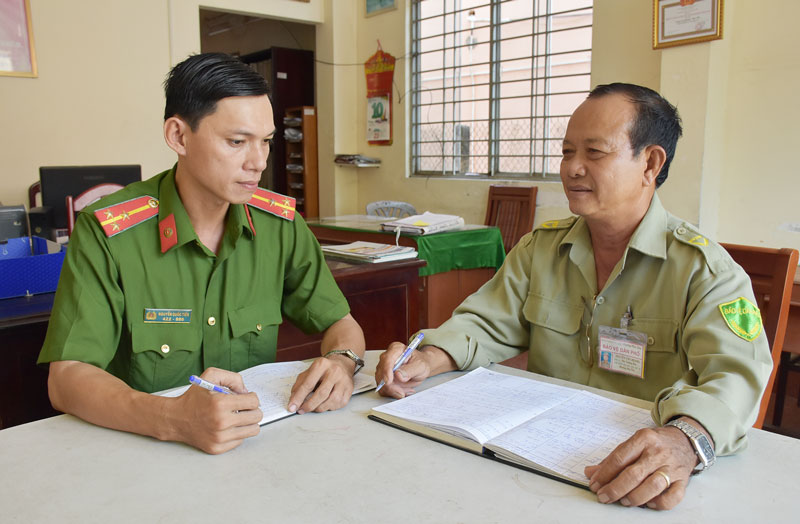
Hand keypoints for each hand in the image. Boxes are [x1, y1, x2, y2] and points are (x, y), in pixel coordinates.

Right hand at [171, 367, 261, 453]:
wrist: (175, 419)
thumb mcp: (210, 377)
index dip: (252, 397)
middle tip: (243, 408)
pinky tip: (227, 427)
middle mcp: (221, 422)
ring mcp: (219, 438)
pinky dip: (237, 433)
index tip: (245, 398)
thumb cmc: (193, 398)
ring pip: (252, 430)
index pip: (254, 402)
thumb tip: (246, 391)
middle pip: (256, 417)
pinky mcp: (217, 448)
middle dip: (252, 409)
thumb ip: (232, 378)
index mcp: (220, 404)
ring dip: (248, 422)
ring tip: (237, 417)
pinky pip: (240, 440)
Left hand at [287, 355, 354, 413]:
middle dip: (309, 405)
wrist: (342, 364)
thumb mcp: (309, 372)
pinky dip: (329, 408)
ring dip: (319, 408)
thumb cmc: (323, 370)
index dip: (298, 397)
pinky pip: (338, 404)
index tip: (292, 407)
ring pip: (331, 401)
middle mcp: (334, 371)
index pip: (308, 384)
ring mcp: (344, 381)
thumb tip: (293, 401)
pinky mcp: (349, 389)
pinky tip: (325, 404)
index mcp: (321, 365)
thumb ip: (299, 385)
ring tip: (313, 407)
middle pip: (321, 394)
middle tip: (301, 411)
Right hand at [375, 342, 437, 398]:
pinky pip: (384, 389)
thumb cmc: (420, 363)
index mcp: (396, 349)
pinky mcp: (383, 378)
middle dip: (391, 386)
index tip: (389, 381)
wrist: (420, 367)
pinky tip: (403, 390)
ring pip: (382, 383)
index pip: (387, 359)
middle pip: (381, 373)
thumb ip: (410, 370)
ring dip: (394, 390)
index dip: (386, 371)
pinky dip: (393, 393)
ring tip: (407, 389)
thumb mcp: (420, 365)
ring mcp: (383, 368)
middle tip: (402, 392)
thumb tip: (398, 375)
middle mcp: (387, 358)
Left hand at [583, 417, 705, 509]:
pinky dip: (658, 503)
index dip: (604, 474)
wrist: (685, 440)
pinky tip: (647, 503)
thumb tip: (590, 473)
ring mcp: (672, 467)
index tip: (595, 484)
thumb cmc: (655, 443)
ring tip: (623, 501)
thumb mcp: (634, 443)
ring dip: (634, 497)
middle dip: (615, 489)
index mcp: (643, 439)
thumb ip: (612, 459)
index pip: (619, 458)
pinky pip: (673, 497)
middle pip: (633, 474)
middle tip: (604, 497)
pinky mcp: (683, 481)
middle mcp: (658, 453)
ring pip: (652, 486)